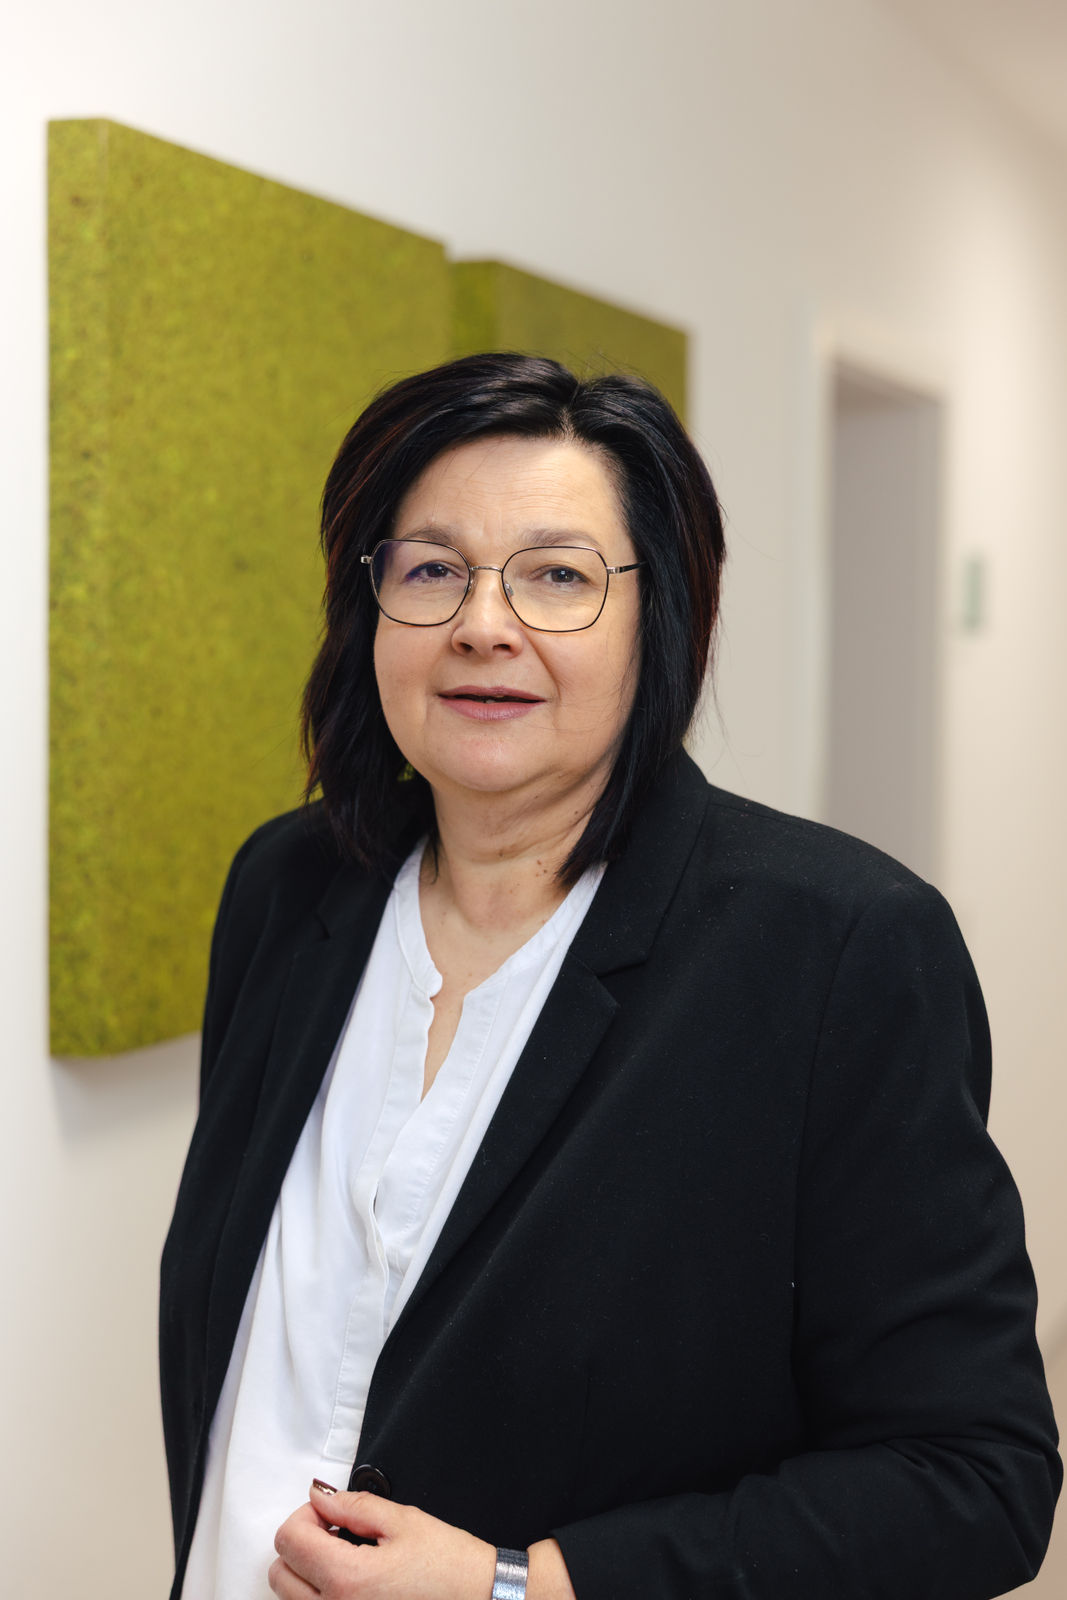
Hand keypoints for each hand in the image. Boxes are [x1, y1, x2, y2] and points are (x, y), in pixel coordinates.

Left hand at [269, 1482, 495, 1599]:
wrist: (479, 1599)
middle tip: (336, 1532)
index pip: (289, 1540)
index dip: (307, 1514)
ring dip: (307, 1571)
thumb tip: (320, 1496)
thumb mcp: (402, 1521)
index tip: (331, 1512)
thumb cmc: (448, 1565)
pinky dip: (320, 1593)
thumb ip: (354, 1505)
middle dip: (302, 1542)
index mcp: (347, 1579)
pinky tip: (350, 1580)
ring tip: (346, 1557)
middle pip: (280, 1572)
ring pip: (291, 1597)